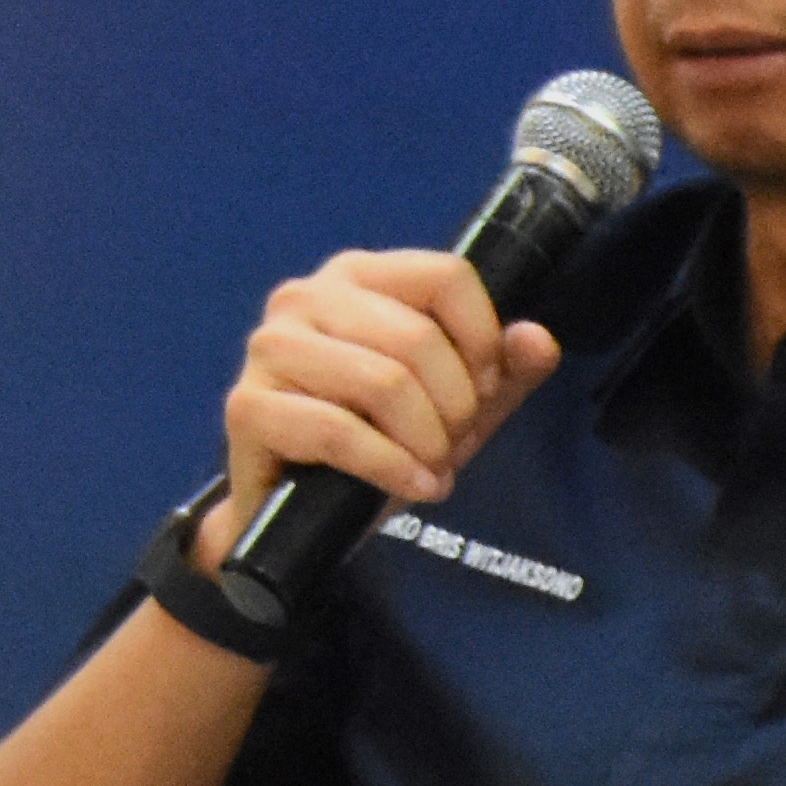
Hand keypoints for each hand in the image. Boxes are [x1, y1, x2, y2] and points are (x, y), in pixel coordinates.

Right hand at [209, 250, 558, 565]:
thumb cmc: (377, 438)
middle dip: (455, 406)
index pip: (444, 276)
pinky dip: (390, 467)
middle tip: (453, 445)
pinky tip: (414, 486)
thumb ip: (502, 370)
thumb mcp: (453, 403)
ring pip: (382, 382)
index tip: (486, 390)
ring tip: (432, 468)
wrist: (302, 510)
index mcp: (357, 276)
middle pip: (416, 337)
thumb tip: (537, 341)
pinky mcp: (248, 407)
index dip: (483, 339)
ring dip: (426, 440)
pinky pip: (338, 432)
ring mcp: (270, 349)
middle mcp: (305, 296)